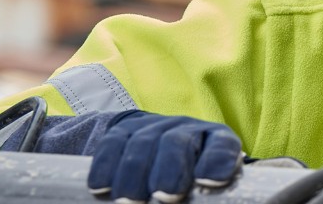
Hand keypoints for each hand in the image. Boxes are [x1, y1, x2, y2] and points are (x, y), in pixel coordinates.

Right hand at [87, 110, 242, 202]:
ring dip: (134, 175)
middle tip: (166, 196)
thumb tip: (190, 197)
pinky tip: (101, 188)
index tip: (208, 182)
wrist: (157, 146)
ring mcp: (154, 126)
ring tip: (129, 201)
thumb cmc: (190, 177)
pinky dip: (104, 166)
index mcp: (216, 140)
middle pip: (176, 142)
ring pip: (142, 143)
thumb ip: (202, 192)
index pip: (222, 144)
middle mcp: (187, 128)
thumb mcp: (201, 184)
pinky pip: (112, 143)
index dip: (216, 161)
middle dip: (170, 170)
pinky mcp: (124, 130)